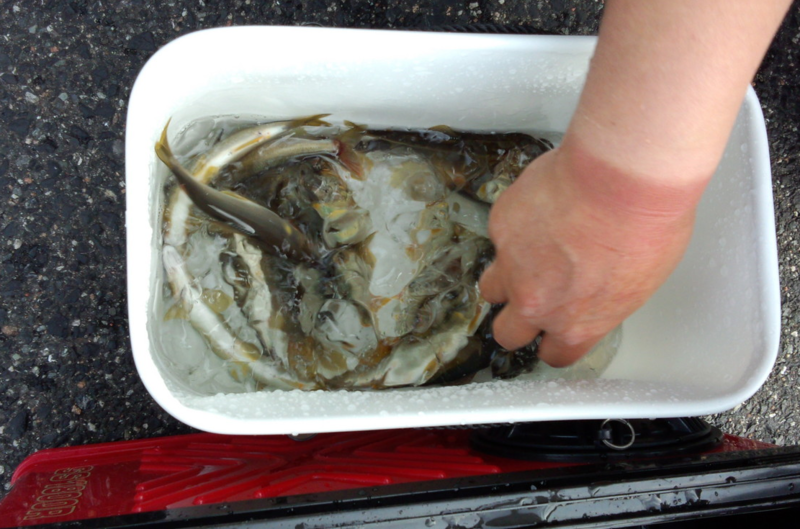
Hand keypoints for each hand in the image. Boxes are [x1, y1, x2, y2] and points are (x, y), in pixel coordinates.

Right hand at [478, 139, 699, 366]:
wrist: (619, 178)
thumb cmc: (643, 224)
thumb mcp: (641, 280)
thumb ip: (603, 297)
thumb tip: (596, 286)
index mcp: (578, 324)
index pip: (555, 355)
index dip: (554, 344)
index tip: (556, 335)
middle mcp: (537, 303)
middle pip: (508, 334)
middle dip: (518, 322)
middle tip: (533, 301)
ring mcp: (512, 266)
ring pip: (491, 288)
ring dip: (507, 278)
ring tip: (530, 255)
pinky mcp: (501, 228)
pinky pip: (501, 236)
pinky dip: (516, 228)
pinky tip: (541, 211)